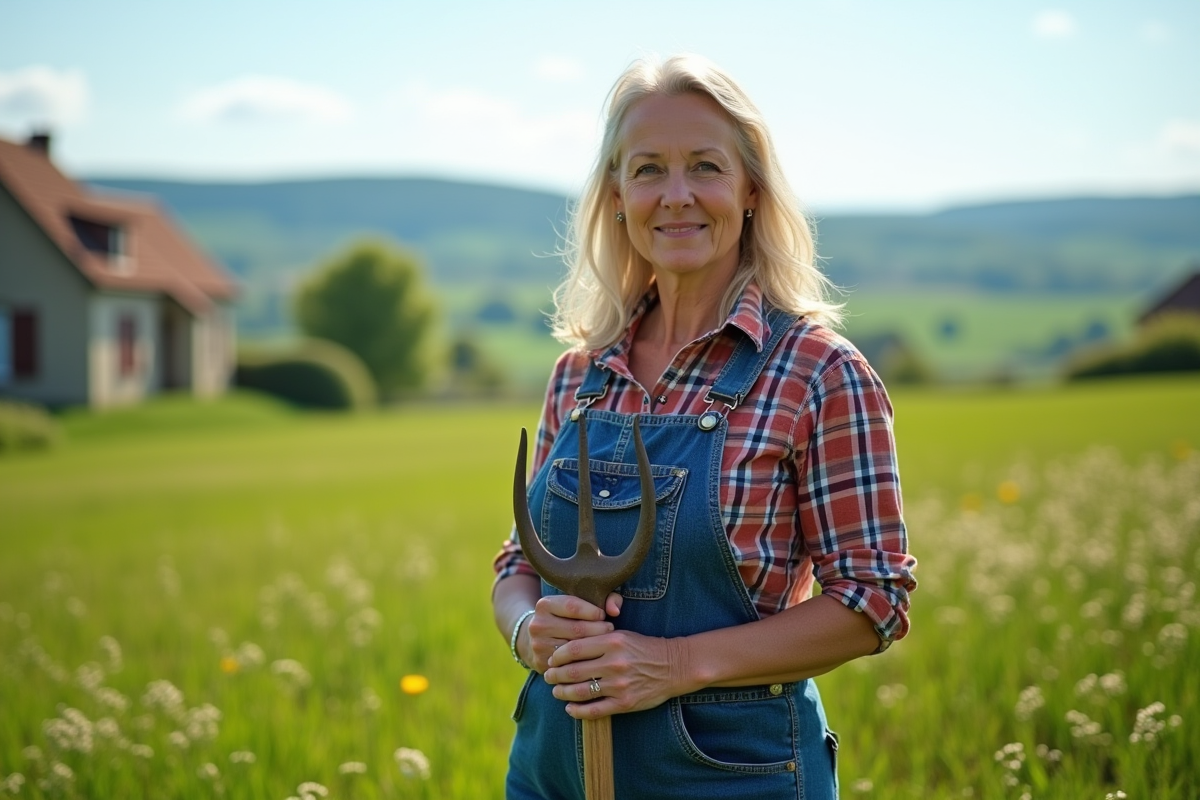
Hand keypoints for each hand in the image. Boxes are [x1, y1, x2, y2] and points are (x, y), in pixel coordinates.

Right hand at [520, 593, 620, 673]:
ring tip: (604, 642)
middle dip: (598, 629)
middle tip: (610, 630)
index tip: (604, 615)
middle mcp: (538, 624)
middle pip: (577, 629)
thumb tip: (615, 610)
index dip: (593, 611)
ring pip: (574, 648)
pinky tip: (594, 657)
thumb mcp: (578, 603)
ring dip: (593, 646)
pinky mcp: (542, 663)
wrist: (535, 638)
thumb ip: (604, 598)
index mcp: (545, 605)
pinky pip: (569, 664)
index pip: (573, 606)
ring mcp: (538, 645)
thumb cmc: (566, 617)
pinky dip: (584, 661)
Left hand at [543, 614, 693, 719]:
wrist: (674, 666)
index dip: (558, 655)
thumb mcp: (621, 635)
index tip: (552, 659)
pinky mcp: (624, 703)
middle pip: (573, 671)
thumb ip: (596, 637)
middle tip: (549, 676)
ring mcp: (619, 685)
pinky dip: (578, 711)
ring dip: (563, 693)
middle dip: (555, 675)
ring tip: (557, 691)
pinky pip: (594, 710)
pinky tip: (570, 708)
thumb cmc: (644, 648)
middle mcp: (614, 663)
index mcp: (612, 642)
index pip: (574, 649)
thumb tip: (567, 646)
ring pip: (580, 692)